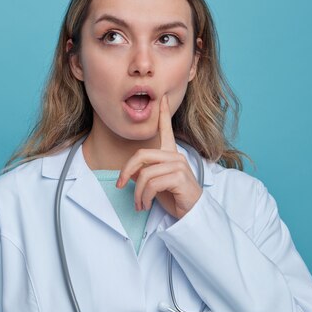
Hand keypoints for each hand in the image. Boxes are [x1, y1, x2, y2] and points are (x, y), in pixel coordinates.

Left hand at [116, 94, 201, 218]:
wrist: (192, 214)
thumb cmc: (175, 198)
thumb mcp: (155, 184)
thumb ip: (144, 174)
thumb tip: (128, 172)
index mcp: (171, 155)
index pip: (166, 130)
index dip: (163, 114)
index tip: (162, 98)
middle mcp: (176, 156)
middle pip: (141, 155)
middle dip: (126, 170)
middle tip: (120, 185)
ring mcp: (178, 166)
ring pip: (145, 174)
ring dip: (137, 193)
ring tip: (139, 204)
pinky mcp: (180, 177)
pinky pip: (152, 184)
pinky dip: (145, 197)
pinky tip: (146, 205)